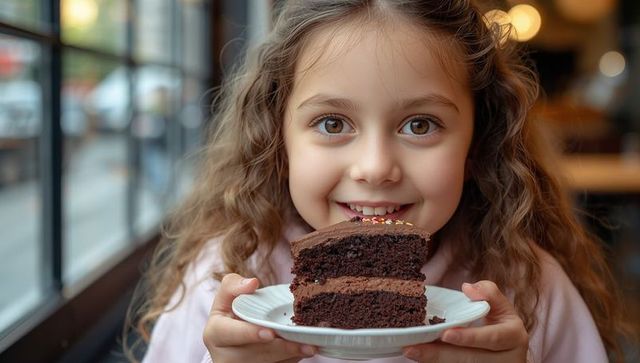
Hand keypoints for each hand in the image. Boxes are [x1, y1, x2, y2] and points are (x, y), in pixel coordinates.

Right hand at [204, 273, 316, 362]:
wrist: (232, 339)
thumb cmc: (231, 313)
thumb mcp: (226, 297)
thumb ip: (234, 285)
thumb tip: (252, 283)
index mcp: (215, 334)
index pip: (233, 334)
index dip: (251, 334)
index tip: (270, 333)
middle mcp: (225, 356)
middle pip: (257, 353)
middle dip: (283, 348)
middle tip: (307, 344)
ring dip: (291, 355)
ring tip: (311, 346)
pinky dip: (291, 360)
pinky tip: (304, 350)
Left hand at [403, 280, 527, 361]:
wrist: (508, 349)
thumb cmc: (501, 323)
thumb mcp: (501, 306)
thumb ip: (489, 293)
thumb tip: (468, 288)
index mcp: (514, 336)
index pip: (491, 338)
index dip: (468, 337)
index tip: (445, 334)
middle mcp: (508, 358)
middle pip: (470, 359)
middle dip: (440, 354)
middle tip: (413, 348)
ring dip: (434, 360)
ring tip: (411, 351)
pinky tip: (421, 356)